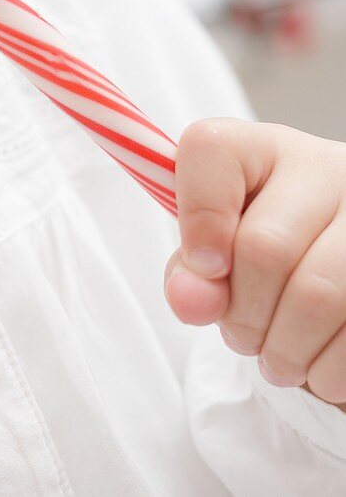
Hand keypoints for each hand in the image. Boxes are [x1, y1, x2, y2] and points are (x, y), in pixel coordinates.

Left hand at [163, 117, 345, 406]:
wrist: (338, 258)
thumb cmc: (265, 248)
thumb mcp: (220, 247)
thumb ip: (189, 271)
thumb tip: (191, 301)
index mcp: (262, 149)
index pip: (211, 151)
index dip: (198, 218)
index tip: (204, 268)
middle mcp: (324, 168)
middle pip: (264, 247)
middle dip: (242, 315)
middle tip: (241, 335)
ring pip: (317, 297)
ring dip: (286, 351)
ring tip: (278, 357)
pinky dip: (327, 369)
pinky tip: (317, 361)